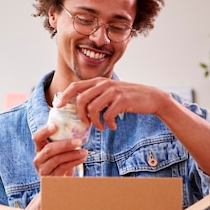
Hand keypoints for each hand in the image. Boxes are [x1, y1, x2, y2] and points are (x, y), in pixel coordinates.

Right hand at [32, 124, 86, 176]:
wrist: (57, 185)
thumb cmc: (59, 165)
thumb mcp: (58, 153)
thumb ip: (61, 143)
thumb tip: (77, 130)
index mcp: (39, 149)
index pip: (37, 138)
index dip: (44, 131)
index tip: (55, 126)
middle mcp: (38, 159)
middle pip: (49, 149)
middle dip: (65, 144)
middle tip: (78, 141)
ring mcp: (43, 170)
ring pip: (57, 159)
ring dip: (73, 154)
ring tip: (84, 151)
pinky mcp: (50, 179)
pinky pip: (63, 168)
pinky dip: (74, 162)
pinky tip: (82, 159)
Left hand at [56, 78, 170, 129]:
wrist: (151, 97)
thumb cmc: (128, 98)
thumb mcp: (110, 92)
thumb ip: (96, 96)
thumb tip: (79, 109)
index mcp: (99, 81)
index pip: (75, 86)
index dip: (64, 96)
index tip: (58, 106)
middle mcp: (104, 84)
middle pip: (81, 99)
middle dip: (80, 115)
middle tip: (86, 124)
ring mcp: (113, 91)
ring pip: (93, 108)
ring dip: (95, 122)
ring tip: (101, 127)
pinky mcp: (122, 100)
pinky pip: (107, 115)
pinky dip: (108, 124)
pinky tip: (113, 126)